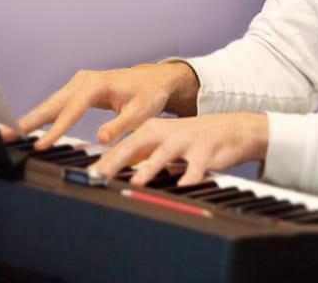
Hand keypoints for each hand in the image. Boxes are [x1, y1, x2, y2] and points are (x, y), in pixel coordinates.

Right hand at [14, 62, 198, 150]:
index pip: (72, 109)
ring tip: (5, 134)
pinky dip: (39, 117)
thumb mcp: (142, 112)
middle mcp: (83, 81)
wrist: (152, 80)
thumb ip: (122, 125)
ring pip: (50, 105)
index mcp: (98, 84)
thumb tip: (101, 139)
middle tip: (4, 134)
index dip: (56, 128)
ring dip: (28, 120)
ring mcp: (77, 84)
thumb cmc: (148, 95)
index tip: (40, 145)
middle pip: (52, 104)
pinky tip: (24, 130)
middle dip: (27, 120)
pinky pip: (55, 106)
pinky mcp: (75, 91)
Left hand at [89, 113, 268, 186]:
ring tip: (136, 181)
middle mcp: (165, 133)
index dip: (103, 161)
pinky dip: (189, 178)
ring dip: (149, 168)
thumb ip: (140, 156)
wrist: (231, 129)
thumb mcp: (163, 144)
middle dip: (116, 161)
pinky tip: (184, 188)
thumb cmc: (191, 140)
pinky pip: (197, 168)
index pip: (122, 146)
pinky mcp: (206, 151)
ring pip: (164, 155)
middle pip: (136, 146)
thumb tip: (110, 170)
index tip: (86, 177)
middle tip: (98, 176)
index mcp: (151, 130)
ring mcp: (185, 141)